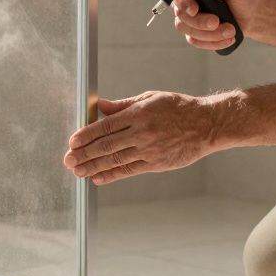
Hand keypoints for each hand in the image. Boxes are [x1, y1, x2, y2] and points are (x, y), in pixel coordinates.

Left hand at [63, 92, 219, 184]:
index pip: (105, 126)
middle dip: (84, 154)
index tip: (72, 142)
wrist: (207, 125)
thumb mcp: (150, 98)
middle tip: (68, 160)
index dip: (86, 135)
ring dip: (93, 167)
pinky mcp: (156, 164)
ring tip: (77, 171)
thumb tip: (98, 106)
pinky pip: (129, 170)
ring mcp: (149, 150)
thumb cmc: (177, 108)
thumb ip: (123, 105)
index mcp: (139, 113)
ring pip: (115, 160)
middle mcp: (142, 133)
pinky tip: (98, 177)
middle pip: (106, 145)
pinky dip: (111, 175)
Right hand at [173, 0, 253, 50]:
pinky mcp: (197, 34)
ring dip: (209, 35)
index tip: (194, 10)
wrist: (250, 15)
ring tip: (230, 31)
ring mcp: (191, 20)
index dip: (184, 4)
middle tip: (217, 22)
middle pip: (182, 16)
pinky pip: (197, 42)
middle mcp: (190, 3)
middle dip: (200, 22)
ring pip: (189, 31)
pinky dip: (212, 43)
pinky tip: (227, 39)